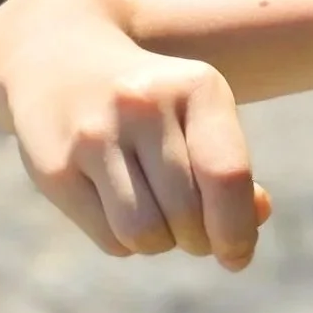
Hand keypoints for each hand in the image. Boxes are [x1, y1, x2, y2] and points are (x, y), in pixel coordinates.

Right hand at [0, 0, 273, 266]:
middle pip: (188, 214)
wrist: (57, 57)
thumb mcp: (199, 113)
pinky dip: (124, 240)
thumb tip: (257, 214)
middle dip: (197, 239)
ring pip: (146, 234)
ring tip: (156, 218)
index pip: (227, 175)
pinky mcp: (55, 168)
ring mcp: (94, 135)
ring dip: (159, 243)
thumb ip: (231, 166)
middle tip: (191, 229)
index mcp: (196, 86)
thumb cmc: (152, 103)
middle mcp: (143, 106)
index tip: (236, 255)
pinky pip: (110, 239)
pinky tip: (118, 207)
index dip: (238, 229)